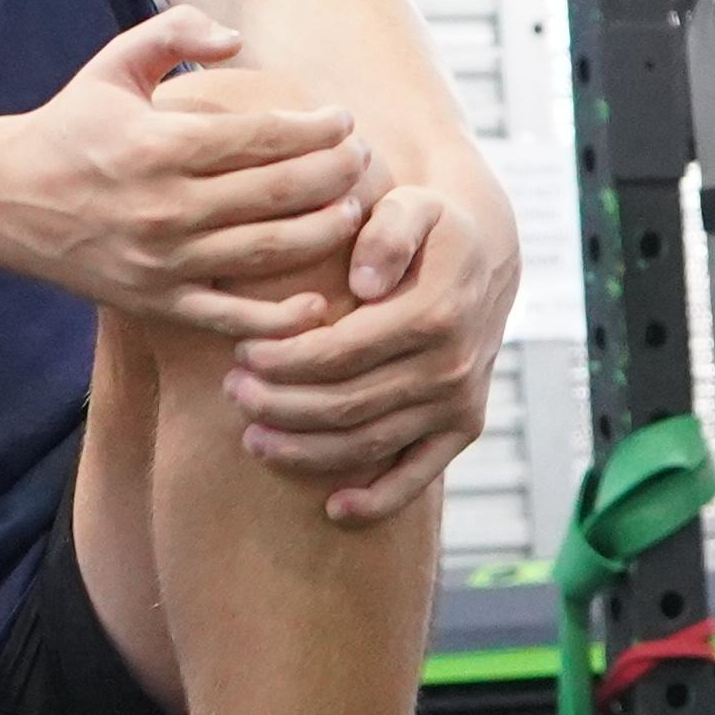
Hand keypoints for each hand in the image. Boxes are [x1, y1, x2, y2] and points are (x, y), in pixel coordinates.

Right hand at [0, 11, 379, 337]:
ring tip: (351, 212)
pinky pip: (229, 317)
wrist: (2, 200)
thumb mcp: (112, 64)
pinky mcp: (156, 301)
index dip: (316, 128)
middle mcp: (166, 205)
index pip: (262, 137)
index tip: (344, 121)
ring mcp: (163, 260)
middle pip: (278, 192)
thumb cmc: (69, 127)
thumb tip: (238, 38)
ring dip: (321, 232)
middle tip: (363, 162)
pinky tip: (317, 306)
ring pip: (266, 251)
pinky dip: (277, 321)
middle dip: (334, 175)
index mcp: (160, 144)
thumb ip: (174, 32)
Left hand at [229, 173, 513, 527]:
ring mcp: (458, 402)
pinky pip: (419, 476)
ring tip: (253, 439)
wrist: (481, 259)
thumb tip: (364, 280)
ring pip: (368, 444)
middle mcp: (450, 365)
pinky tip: (333, 509)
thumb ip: (387, 230)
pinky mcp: (462, 428)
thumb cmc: (426, 227)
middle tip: (234, 392)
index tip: (241, 352)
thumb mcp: (412, 204)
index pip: (340, 352)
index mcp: (434, 311)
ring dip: (305, 450)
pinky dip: (378, 501)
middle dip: (279, 405)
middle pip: (346, 403)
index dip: (284, 359)